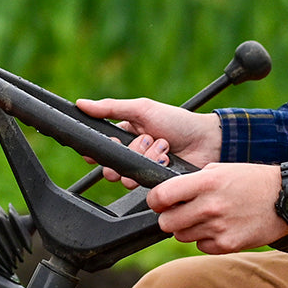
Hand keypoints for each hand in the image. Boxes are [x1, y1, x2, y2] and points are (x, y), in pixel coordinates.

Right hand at [75, 96, 222, 183]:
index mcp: (125, 136)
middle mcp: (131, 155)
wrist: (206, 139)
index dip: (97, 152)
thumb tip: (81, 104)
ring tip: (163, 147)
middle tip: (146, 140)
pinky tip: (167, 159)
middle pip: (110, 166)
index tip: (101, 148)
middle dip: (128, 153)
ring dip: (145, 158)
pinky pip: (142, 183)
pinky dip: (155, 167)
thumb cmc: (177, 121)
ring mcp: (143, 170)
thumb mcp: (142, 109)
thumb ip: (112, 108)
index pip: (100, 149)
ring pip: (126, 176)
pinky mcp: (154, 183)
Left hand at [145, 162, 287, 254]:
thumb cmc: (254, 180)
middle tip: (183, 211)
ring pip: (181, 235)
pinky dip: (206, 239)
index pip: (161, 196)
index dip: (156, 199)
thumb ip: (194, 180)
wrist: (286, 198)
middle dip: (170, 216)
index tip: (160, 200)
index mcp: (208, 181)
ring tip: (208, 217)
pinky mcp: (227, 245)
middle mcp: (210, 206)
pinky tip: (222, 226)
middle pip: (166, 222)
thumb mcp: (223, 169)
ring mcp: (218, 228)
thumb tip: (169, 195)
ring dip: (188, 228)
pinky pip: (201, 246)